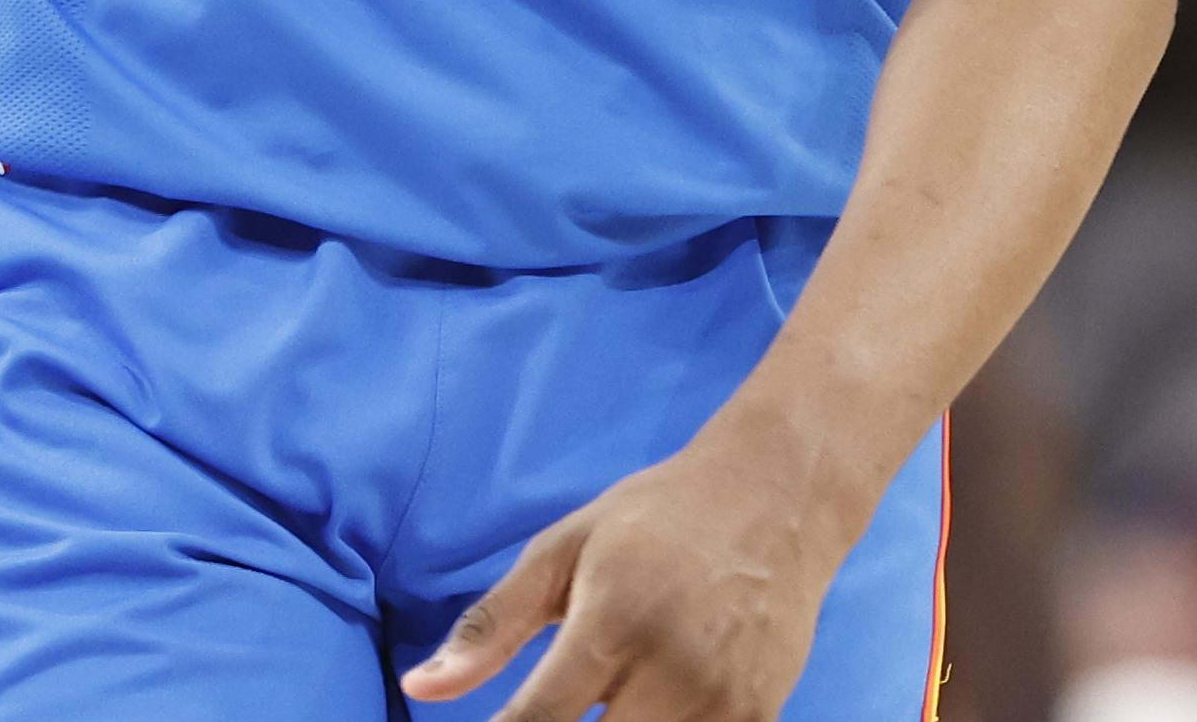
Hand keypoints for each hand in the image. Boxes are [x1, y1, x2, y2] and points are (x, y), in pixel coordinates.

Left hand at [400, 426, 861, 721]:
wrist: (777, 498)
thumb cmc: (655, 518)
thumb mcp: (563, 550)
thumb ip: (492, 627)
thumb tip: (419, 686)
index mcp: (613, 620)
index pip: (540, 721)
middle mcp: (673, 669)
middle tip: (550, 714)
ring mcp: (724, 701)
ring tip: (602, 701)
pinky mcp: (759, 716)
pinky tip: (641, 709)